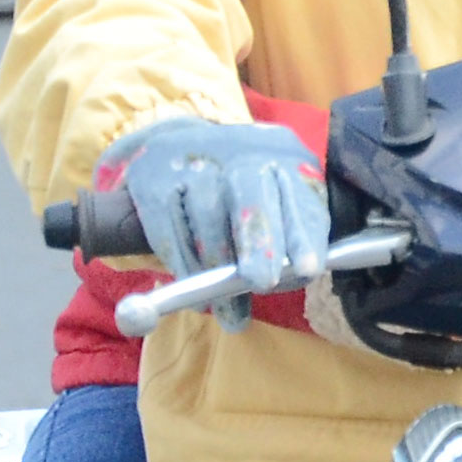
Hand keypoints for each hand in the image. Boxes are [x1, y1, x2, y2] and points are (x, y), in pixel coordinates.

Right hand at [107, 117, 328, 330]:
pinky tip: (195, 293)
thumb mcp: (279, 196)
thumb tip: (297, 276)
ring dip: (218, 271)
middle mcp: (240, 152)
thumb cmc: (245, 189)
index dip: (305, 234)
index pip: (301, 197)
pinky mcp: (152, 178)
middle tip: (263, 283)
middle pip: (251, 197)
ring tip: (229, 313)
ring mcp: (192, 161)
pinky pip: (168, 228)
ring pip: (207, 218)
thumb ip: (291, 232)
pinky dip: (183, 265)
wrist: (183, 149)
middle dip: (258, 244)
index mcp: (284, 155)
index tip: (308, 270)